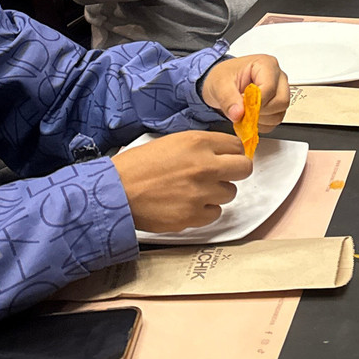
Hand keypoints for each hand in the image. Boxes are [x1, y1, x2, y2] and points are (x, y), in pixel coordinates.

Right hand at [112, 131, 252, 231]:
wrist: (114, 192)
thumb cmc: (139, 166)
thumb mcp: (174, 142)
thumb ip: (202, 146)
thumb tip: (224, 153)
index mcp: (199, 143)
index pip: (237, 146)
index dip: (232, 153)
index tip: (227, 158)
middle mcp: (205, 167)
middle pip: (244, 169)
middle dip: (235, 171)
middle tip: (221, 175)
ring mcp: (201, 193)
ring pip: (230, 193)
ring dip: (217, 192)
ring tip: (195, 190)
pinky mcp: (193, 216)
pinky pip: (215, 213)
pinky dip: (206, 210)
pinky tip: (189, 204)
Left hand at [200, 54, 289, 131]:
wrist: (223, 82)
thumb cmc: (223, 77)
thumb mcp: (219, 84)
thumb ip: (228, 99)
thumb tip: (238, 114)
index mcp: (266, 65)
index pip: (270, 88)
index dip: (256, 102)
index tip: (241, 108)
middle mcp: (278, 76)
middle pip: (281, 101)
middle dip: (260, 111)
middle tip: (243, 111)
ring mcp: (281, 91)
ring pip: (279, 113)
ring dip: (260, 119)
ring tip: (244, 113)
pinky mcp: (278, 104)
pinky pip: (276, 120)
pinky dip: (262, 124)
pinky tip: (250, 117)